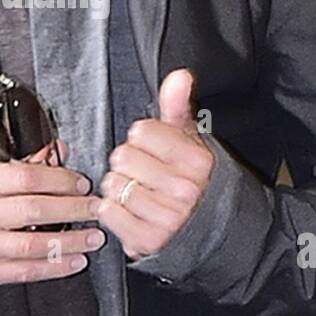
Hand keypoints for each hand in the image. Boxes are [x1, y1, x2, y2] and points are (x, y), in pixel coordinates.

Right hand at [0, 139, 105, 288]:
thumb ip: (22, 164)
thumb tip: (59, 151)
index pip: (25, 177)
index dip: (59, 180)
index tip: (82, 184)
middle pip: (33, 211)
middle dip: (72, 210)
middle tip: (96, 209)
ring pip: (33, 244)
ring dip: (70, 241)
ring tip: (94, 237)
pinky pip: (25, 271)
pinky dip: (55, 267)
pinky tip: (76, 260)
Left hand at [97, 68, 214, 258]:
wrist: (208, 231)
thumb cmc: (193, 182)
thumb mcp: (190, 142)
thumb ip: (178, 107)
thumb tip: (180, 76)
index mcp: (195, 162)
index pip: (141, 132)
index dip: (142, 138)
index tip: (152, 149)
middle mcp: (183, 190)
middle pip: (122, 158)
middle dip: (128, 164)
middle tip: (144, 173)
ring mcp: (166, 218)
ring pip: (113, 185)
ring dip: (119, 188)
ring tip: (138, 192)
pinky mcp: (147, 240)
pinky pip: (107, 212)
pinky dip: (111, 210)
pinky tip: (129, 209)